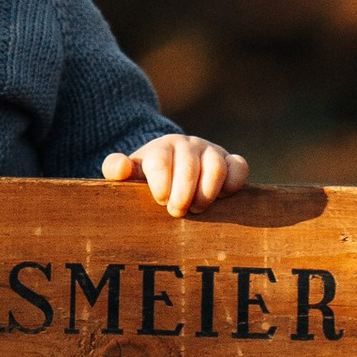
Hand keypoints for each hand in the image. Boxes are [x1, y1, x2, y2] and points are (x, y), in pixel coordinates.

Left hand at [103, 134, 248, 216]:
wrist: (172, 167)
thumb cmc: (148, 177)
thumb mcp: (129, 174)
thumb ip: (116, 169)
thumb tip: (121, 169)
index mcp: (160, 148)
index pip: (160, 162)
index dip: (161, 185)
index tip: (160, 200)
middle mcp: (187, 145)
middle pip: (189, 167)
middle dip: (183, 194)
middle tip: (177, 211)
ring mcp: (210, 151)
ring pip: (216, 168)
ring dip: (206, 193)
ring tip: (197, 208)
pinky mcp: (230, 161)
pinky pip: (239, 167)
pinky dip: (233, 184)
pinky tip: (222, 198)